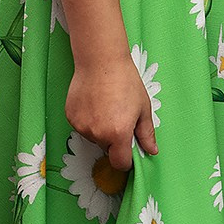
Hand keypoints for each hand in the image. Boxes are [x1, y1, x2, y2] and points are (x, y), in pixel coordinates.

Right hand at [67, 52, 159, 170]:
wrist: (101, 61)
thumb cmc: (125, 81)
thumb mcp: (142, 107)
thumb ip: (146, 133)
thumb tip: (151, 150)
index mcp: (119, 133)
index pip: (120, 163)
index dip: (126, 161)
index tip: (128, 154)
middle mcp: (98, 134)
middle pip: (107, 148)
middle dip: (114, 139)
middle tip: (119, 116)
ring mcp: (82, 126)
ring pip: (93, 138)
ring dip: (100, 129)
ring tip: (106, 106)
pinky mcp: (71, 117)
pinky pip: (82, 127)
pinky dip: (88, 120)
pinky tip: (94, 103)